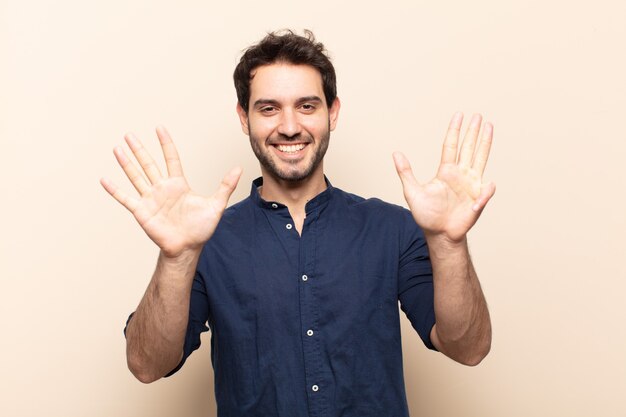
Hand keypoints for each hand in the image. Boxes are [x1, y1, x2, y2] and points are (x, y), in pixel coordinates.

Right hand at [100, 126, 241, 257]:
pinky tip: (104, 179)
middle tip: (130, 134)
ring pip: (136, 176)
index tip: (159, 128)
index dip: (166, 143)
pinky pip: (126, 198)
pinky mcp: (141, 211)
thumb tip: (239, 169)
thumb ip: (225, 186)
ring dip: (126, 163)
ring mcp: (150, 199)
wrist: (187, 248)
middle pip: (149, 164)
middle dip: (139, 149)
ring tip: (117, 148)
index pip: (171, 158)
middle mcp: (162, 189)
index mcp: (178, 184)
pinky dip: (115, 189)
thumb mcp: (216, 205)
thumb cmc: (201, 229)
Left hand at [393, 112, 494, 243]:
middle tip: (478, 115)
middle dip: (473, 131)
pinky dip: (487, 190)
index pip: (451, 145)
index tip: (459, 115)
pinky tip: (487, 185)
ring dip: (485, 144)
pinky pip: (486, 192)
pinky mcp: (478, 199)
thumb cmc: (427, 215)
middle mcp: (460, 174)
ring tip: (490, 127)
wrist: (439, 234)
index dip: (454, 130)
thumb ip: (405, 172)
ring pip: (481, 159)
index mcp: (446, 171)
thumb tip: (395, 153)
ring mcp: (471, 185)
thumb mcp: (412, 192)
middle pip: (468, 148)